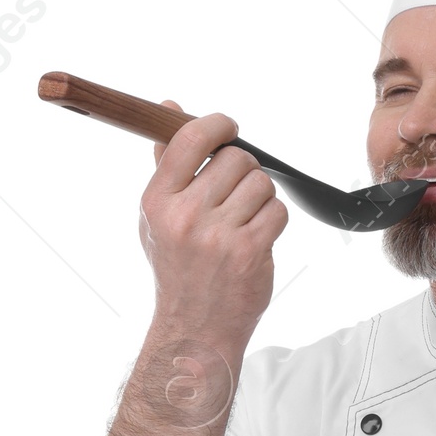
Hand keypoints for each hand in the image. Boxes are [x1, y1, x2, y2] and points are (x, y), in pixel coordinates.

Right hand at [138, 107, 286, 365]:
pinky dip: (273, 221)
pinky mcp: (249, 252)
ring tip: (244, 221)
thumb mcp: (158, 217)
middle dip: (244, 172)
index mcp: (157, 201)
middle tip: (236, 196)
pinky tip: (257, 238)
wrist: (194, 330)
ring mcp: (218, 236)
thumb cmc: (179, 269)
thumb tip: (169, 105)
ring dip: (261, 198)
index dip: (218, 125)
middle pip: (236, 159)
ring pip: (261, 184)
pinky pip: (277, 211)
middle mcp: (185, 216)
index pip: (191, 138)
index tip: (229, 129)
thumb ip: (167, 162)